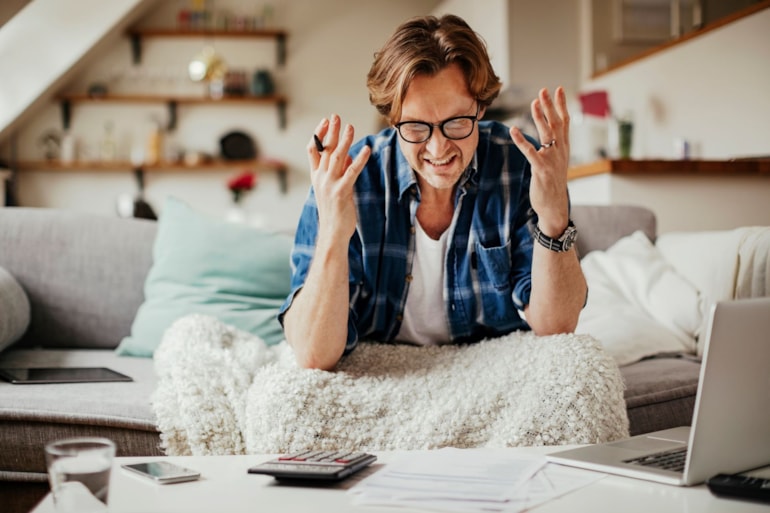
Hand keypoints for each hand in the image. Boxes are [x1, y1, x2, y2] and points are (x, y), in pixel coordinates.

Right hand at [307, 115, 370, 240]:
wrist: (333, 232)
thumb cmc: (335, 212)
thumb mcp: (335, 188)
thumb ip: (339, 172)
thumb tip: (347, 156)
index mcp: (316, 177)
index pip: (313, 150)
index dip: (318, 134)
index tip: (325, 122)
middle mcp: (320, 178)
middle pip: (325, 149)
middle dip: (331, 131)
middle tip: (336, 116)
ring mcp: (329, 185)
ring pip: (336, 157)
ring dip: (345, 141)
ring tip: (351, 127)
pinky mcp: (341, 192)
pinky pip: (352, 172)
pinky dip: (359, 159)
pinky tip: (367, 150)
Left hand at [510, 87, 570, 236]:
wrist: (554, 205)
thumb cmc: (552, 183)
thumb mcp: (555, 162)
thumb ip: (553, 147)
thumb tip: (548, 134)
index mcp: (563, 148)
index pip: (564, 121)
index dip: (561, 105)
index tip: (558, 89)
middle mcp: (560, 151)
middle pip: (556, 123)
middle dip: (550, 106)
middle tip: (544, 90)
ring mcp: (551, 159)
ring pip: (546, 134)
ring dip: (539, 117)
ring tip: (533, 103)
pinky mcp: (541, 169)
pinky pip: (530, 152)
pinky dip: (522, 140)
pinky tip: (514, 130)